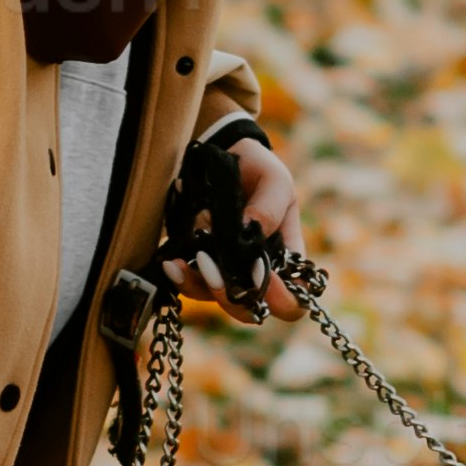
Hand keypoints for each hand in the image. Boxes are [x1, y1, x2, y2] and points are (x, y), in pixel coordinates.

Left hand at [181, 128, 310, 318]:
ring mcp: (227, 271)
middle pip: (253, 311)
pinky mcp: (198, 265)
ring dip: (203, 287)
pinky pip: (189, 285)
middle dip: (234, 298)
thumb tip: (250, 233)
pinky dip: (181, 278)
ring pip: (217, 300)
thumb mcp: (274, 179)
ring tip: (187, 263)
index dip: (282, 299)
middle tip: (216, 270)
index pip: (294, 300)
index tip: (261, 275)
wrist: (223, 154)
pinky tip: (171, 263)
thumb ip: (270, 207)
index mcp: (285, 257)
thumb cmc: (257, 170)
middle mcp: (256, 271)